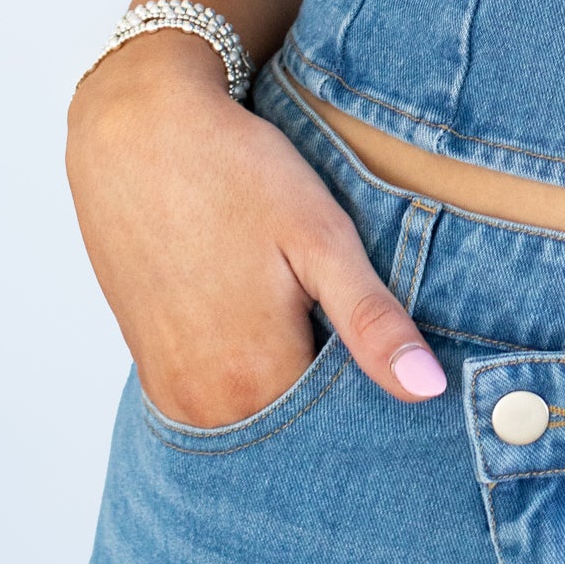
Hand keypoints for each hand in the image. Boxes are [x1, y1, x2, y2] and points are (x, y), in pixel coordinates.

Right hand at [65, 31, 447, 427]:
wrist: (136, 132)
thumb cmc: (234, 173)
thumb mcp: (320, 236)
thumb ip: (372, 321)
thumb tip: (428, 391)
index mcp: (254, 381)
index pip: (340, 428)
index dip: (377, 400)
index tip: (396, 360)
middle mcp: (203, 406)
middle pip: (294, 432)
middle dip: (333, 400)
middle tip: (350, 327)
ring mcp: (169, 391)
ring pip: (255, 416)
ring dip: (290, 388)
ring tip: (309, 319)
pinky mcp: (150, 368)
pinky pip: (215, 398)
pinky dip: (248, 376)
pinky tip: (263, 319)